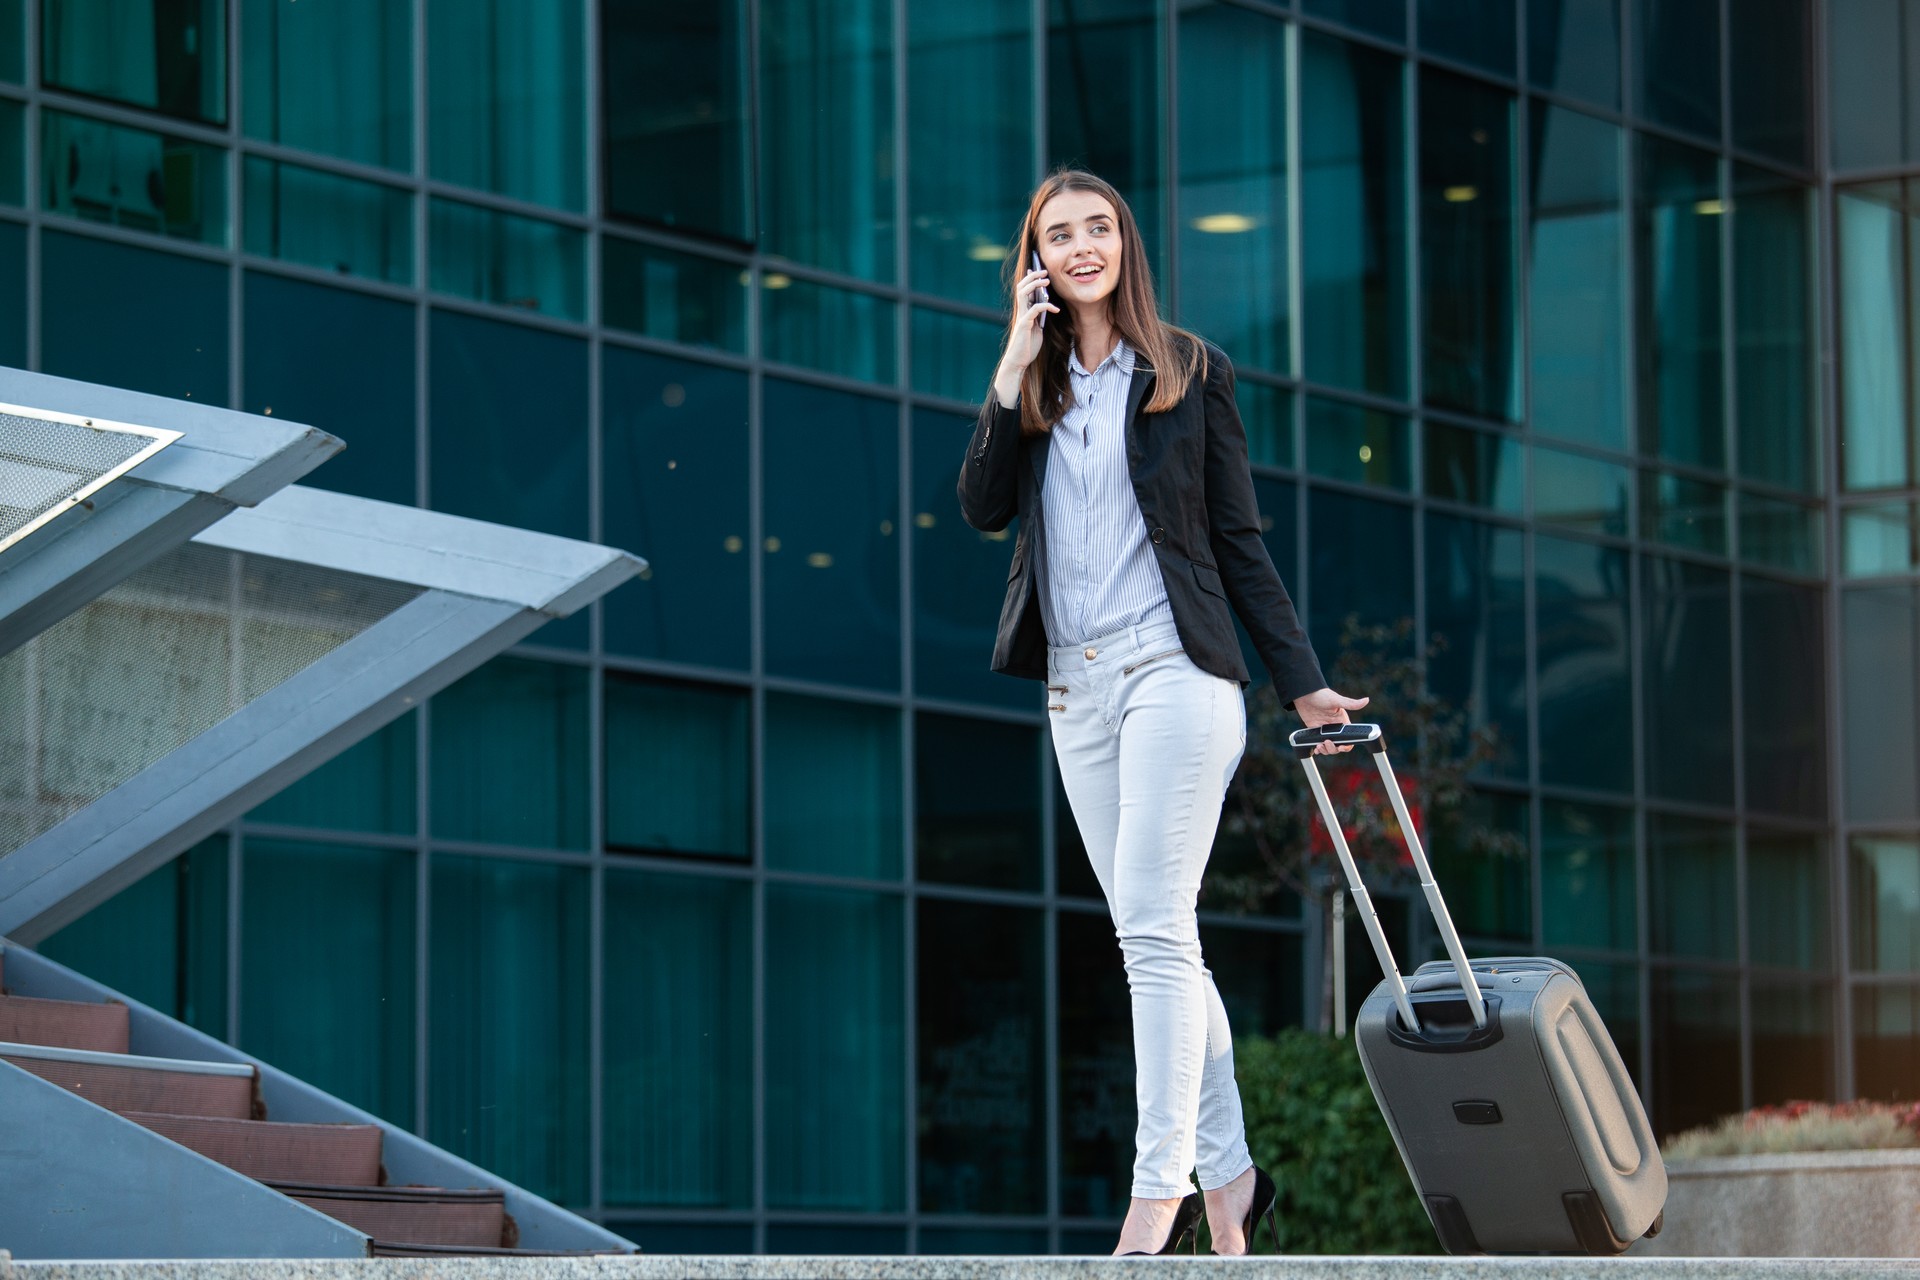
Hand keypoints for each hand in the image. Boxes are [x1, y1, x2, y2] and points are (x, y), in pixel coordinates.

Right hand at [994, 265, 1058, 405]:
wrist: (1018, 362)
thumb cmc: (1027, 347)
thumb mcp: (1037, 329)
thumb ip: (1039, 318)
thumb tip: (1047, 308)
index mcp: (1023, 311)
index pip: (1024, 290)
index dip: (1030, 278)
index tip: (1039, 270)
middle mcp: (1020, 311)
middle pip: (1022, 286)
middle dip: (1033, 276)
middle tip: (1045, 272)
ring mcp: (1021, 317)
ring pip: (1024, 293)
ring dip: (1035, 285)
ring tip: (1047, 281)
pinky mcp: (1024, 324)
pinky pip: (1035, 309)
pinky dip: (1046, 306)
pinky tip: (1056, 309)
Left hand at [1295, 687, 1369, 753]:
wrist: (1303, 694)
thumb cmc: (1321, 694)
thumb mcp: (1336, 700)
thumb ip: (1351, 703)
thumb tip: (1366, 700)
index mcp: (1342, 721)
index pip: (1349, 737)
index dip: (1347, 745)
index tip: (1341, 747)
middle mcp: (1335, 727)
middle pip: (1338, 745)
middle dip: (1333, 748)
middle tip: (1326, 743)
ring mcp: (1324, 730)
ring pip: (1329, 747)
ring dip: (1325, 750)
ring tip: (1319, 746)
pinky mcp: (1315, 731)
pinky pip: (1318, 743)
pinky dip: (1318, 749)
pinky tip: (1316, 748)